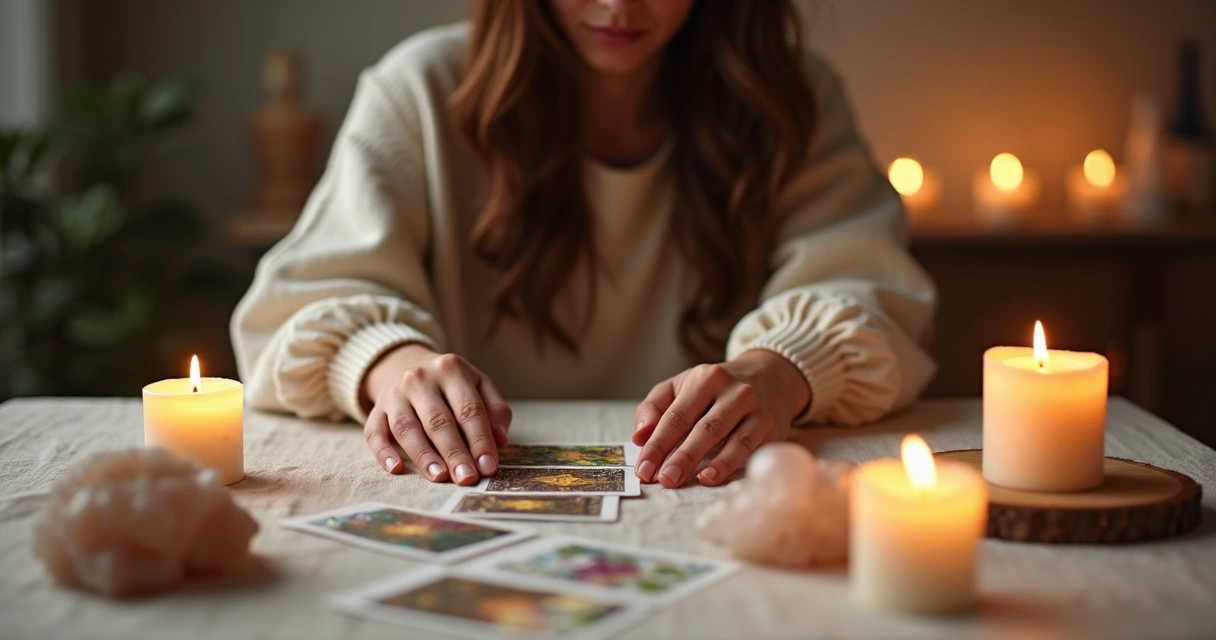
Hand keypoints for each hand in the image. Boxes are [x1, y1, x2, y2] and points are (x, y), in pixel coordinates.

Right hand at [362, 343, 510, 484]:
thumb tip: (500, 441)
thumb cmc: (451, 384)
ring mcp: (394, 394)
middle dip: (454, 452)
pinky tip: (396, 469)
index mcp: (451, 369)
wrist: (406, 364)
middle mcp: (419, 378)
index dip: (480, 440)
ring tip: (439, 477)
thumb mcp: (479, 385)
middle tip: (466, 478)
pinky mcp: (375, 410)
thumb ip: (495, 411)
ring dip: (423, 455)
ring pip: (407, 427)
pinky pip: (375, 433)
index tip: (488, 467)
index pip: (469, 409)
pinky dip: (384, 453)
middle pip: (438, 421)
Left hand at [632, 350, 810, 487]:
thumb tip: (639, 436)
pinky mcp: (773, 428)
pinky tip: (715, 477)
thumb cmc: (714, 388)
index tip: (643, 469)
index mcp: (706, 378)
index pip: (677, 416)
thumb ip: (654, 408)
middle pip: (706, 428)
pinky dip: (733, 465)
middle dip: (683, 456)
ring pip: (734, 440)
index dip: (658, 444)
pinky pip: (752, 449)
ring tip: (691, 481)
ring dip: (712, 464)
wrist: (769, 377)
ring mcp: (758, 410)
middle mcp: (735, 391)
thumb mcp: (681, 386)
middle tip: (664, 479)